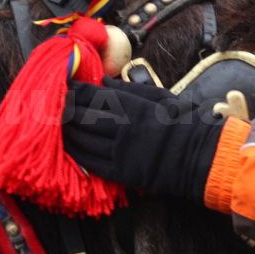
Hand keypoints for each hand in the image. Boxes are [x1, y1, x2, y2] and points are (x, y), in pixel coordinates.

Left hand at [63, 77, 224, 201]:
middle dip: (67, 109)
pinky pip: (91, 162)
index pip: (96, 96)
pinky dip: (77, 152)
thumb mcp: (161, 97)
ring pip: (84, 139)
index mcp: (134, 107)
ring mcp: (120, 151)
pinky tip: (69, 145)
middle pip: (85, 116)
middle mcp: (123, 128)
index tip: (68, 87)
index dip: (78, 91)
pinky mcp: (121, 172)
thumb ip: (130, 90)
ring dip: (68, 130)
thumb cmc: (183, 122)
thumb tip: (104, 82)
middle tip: (55, 104)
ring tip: (58, 123)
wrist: (199, 156)